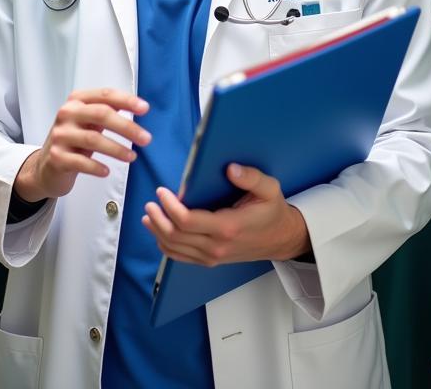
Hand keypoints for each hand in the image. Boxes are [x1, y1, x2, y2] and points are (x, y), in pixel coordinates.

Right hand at [15, 88, 150, 201]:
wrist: (45, 166)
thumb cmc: (74, 141)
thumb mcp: (88, 121)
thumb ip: (108, 111)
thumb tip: (140, 108)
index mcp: (77, 100)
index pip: (105, 95)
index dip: (127, 100)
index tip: (145, 109)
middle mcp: (67, 114)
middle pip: (102, 114)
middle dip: (127, 127)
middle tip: (146, 138)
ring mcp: (60, 135)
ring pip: (93, 139)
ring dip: (117, 149)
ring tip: (132, 156)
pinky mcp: (56, 157)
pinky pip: (81, 162)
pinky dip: (96, 167)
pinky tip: (107, 171)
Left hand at [142, 163, 310, 265]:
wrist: (281, 238)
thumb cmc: (272, 211)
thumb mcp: (269, 188)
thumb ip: (251, 177)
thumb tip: (230, 169)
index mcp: (228, 227)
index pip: (187, 221)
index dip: (169, 206)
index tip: (162, 191)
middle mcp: (217, 246)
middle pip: (175, 236)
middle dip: (158, 217)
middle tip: (151, 202)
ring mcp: (212, 256)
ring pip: (174, 248)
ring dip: (157, 231)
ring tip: (149, 214)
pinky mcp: (210, 260)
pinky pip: (180, 257)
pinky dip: (165, 245)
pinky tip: (159, 232)